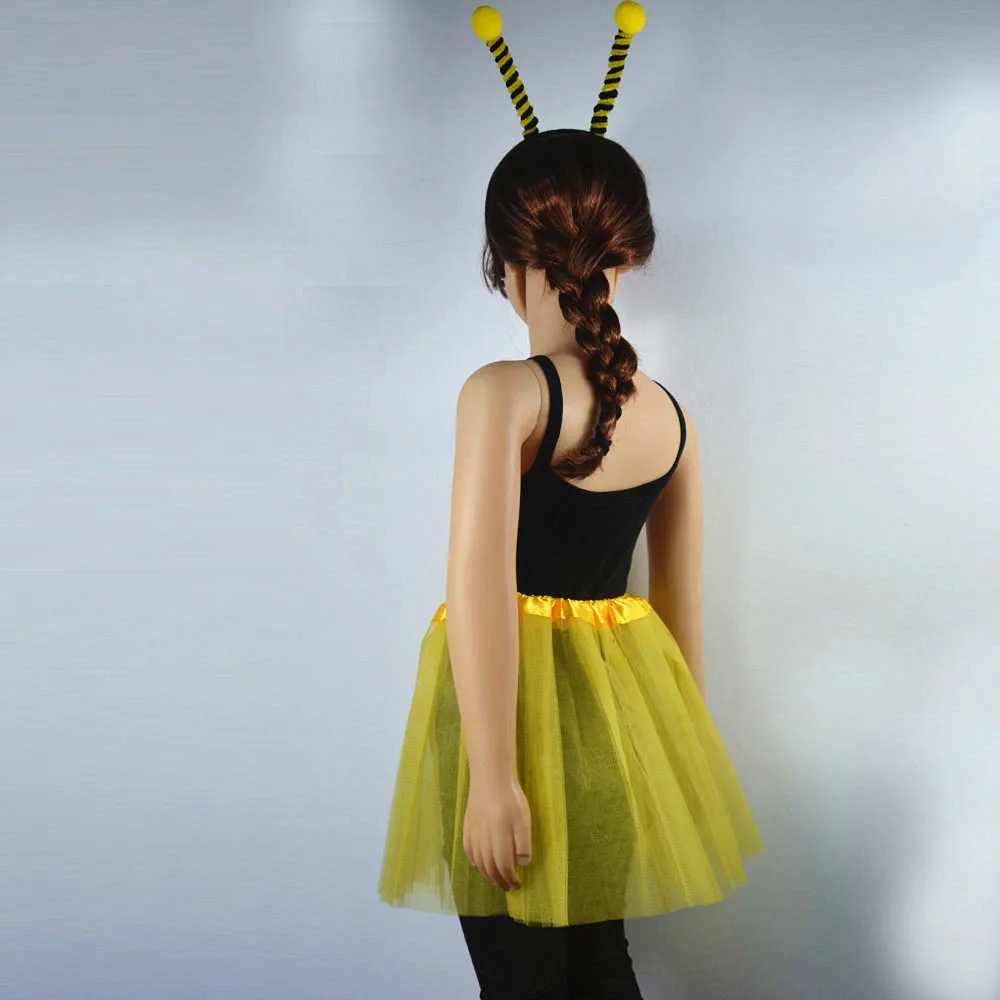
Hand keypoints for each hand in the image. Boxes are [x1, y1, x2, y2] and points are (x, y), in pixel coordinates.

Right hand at [463, 772, 531, 891]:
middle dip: (499, 881)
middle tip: (508, 887)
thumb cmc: (511, 798)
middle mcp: (483, 839)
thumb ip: (523, 844)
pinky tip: (479, 865)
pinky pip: (469, 850)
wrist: (490, 777)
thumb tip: (521, 865)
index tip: (517, 885)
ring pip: (478, 861)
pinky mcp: (467, 826)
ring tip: (496, 880)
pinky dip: (475, 862)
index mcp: (498, 838)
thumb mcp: (523, 820)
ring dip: (487, 875)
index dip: (510, 879)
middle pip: (489, 867)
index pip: (503, 866)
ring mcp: (473, 833)